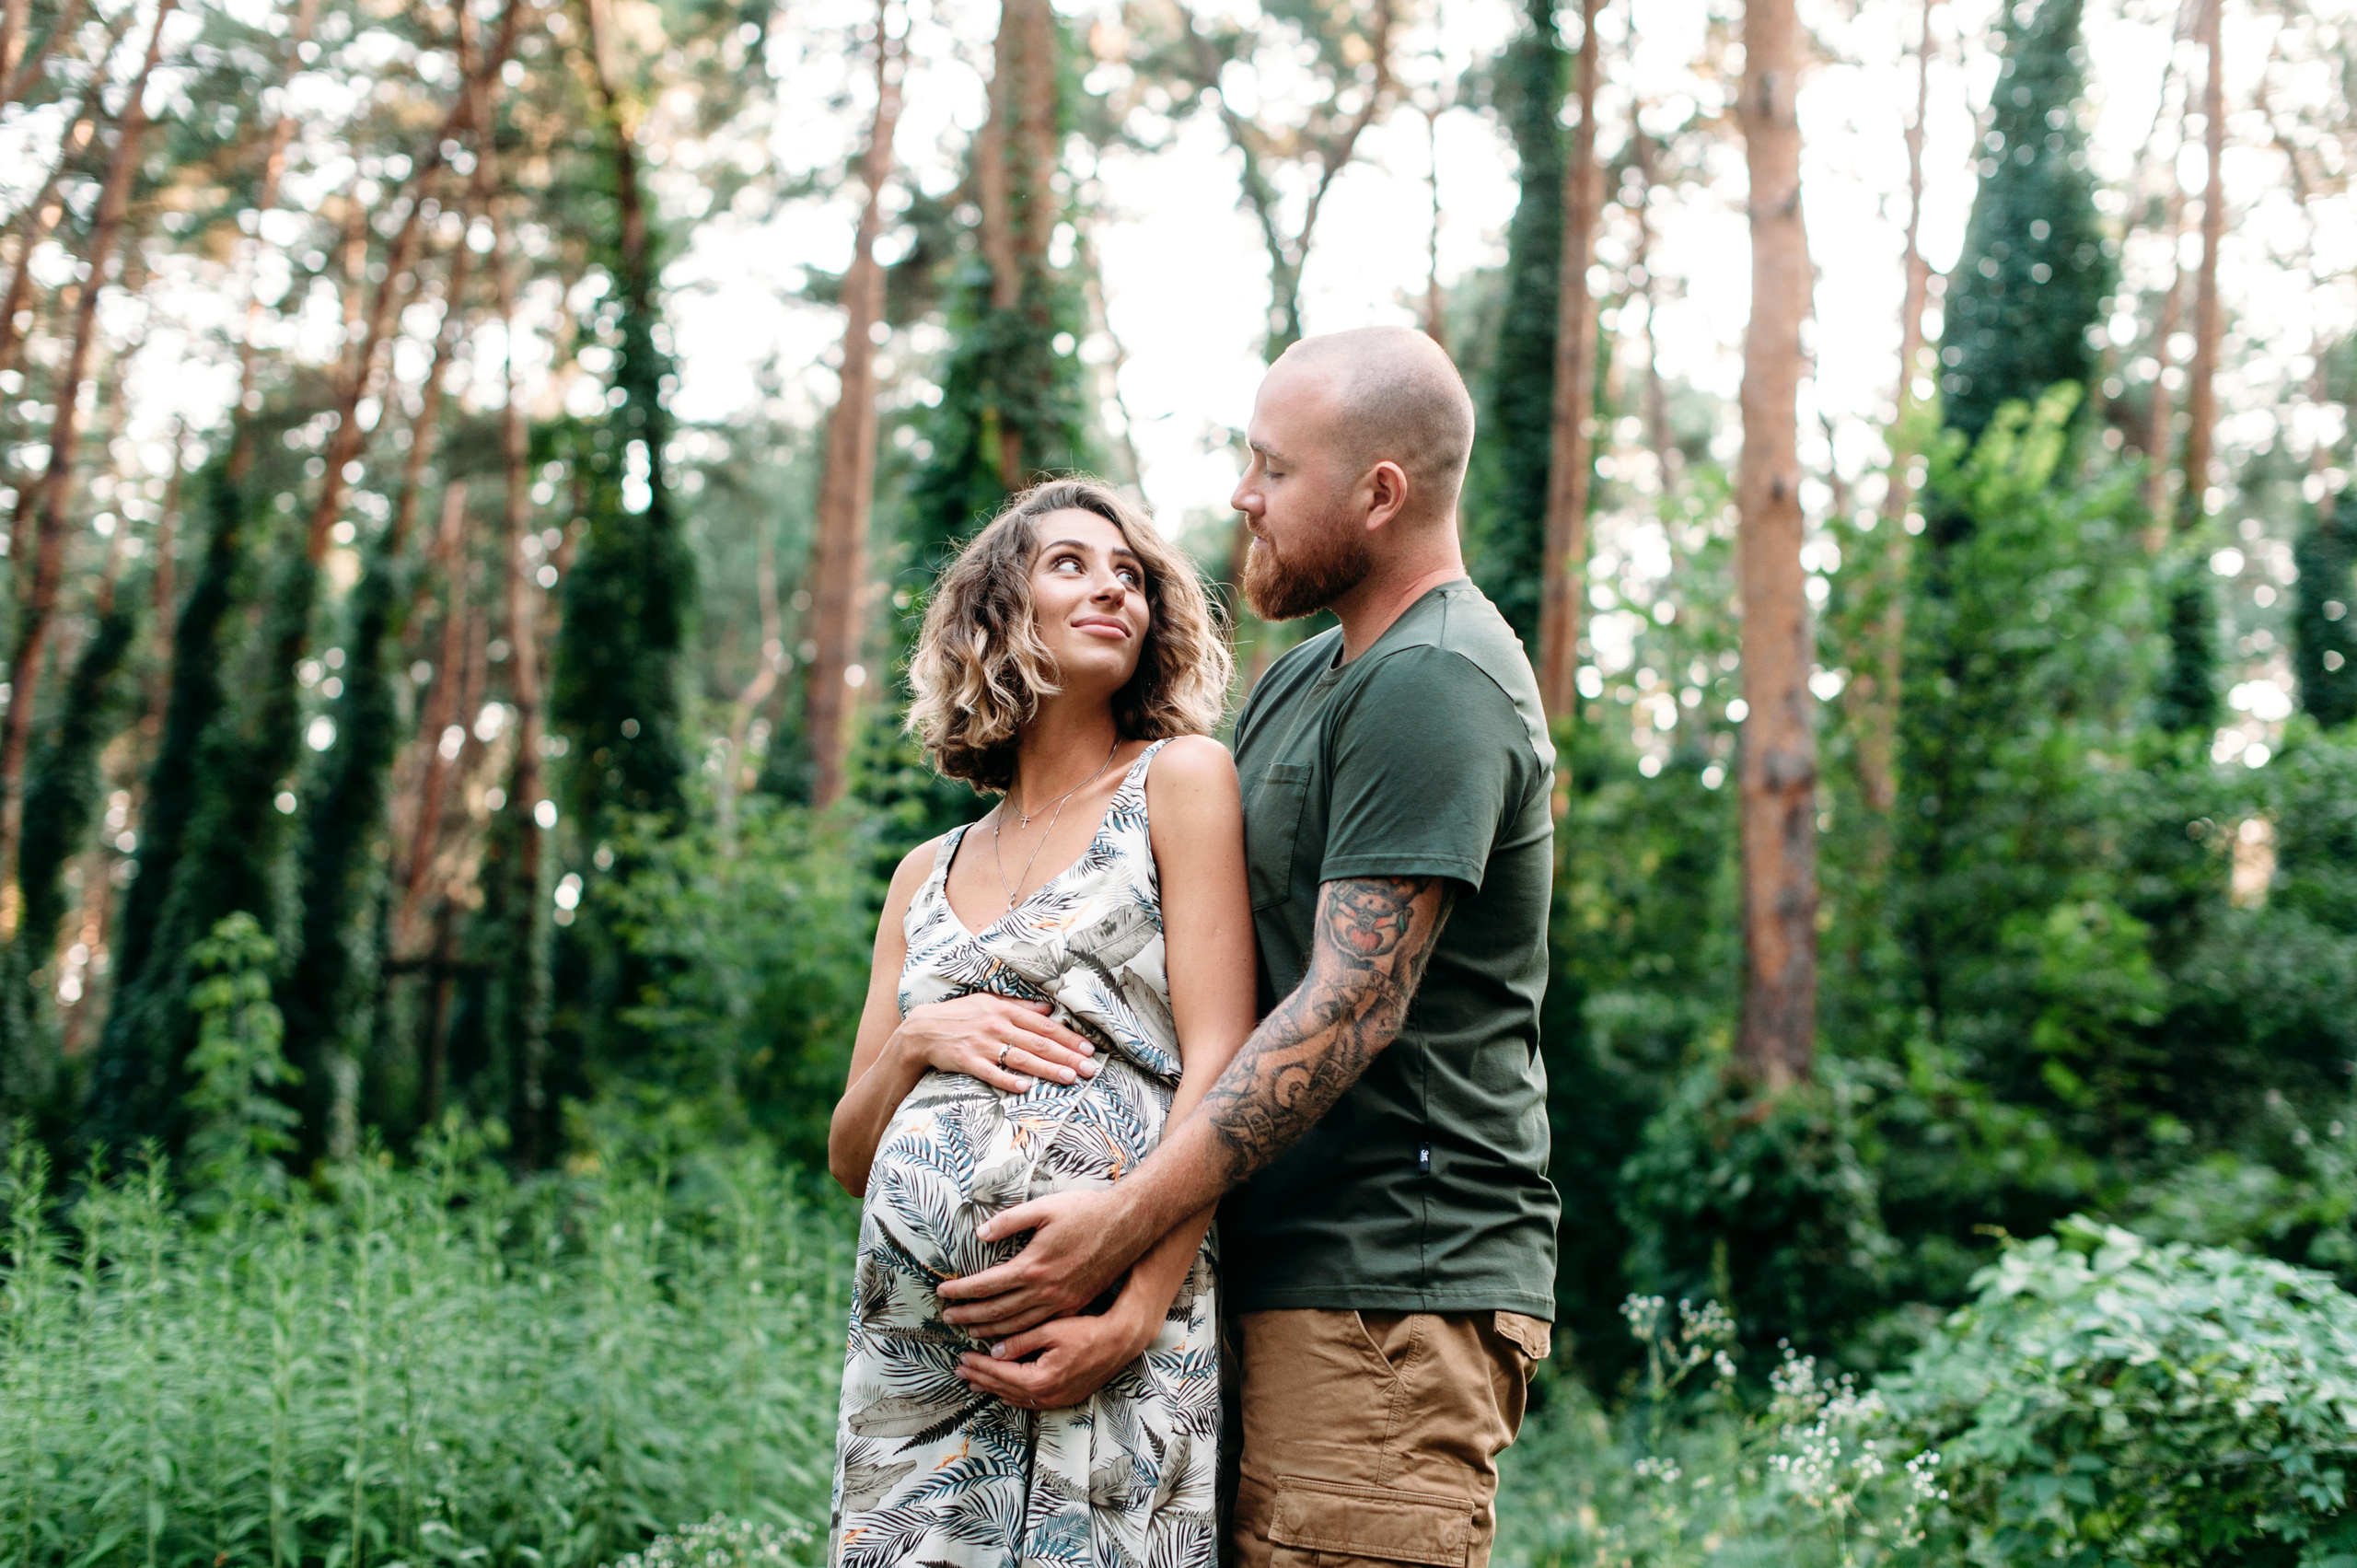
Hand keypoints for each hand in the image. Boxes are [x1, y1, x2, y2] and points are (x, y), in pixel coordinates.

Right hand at [895, 995, 1097, 1093]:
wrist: (922, 1030)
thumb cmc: (960, 1015)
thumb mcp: (989, 1002)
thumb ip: (1019, 1006)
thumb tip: (1048, 1008)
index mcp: (1004, 1010)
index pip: (1043, 1025)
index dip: (1067, 1037)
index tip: (1088, 1048)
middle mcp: (996, 1025)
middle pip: (1038, 1043)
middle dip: (1066, 1056)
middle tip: (1089, 1068)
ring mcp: (982, 1044)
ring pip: (1021, 1058)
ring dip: (1047, 1069)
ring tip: (1069, 1078)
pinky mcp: (967, 1061)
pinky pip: (991, 1073)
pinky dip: (1007, 1080)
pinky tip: (1025, 1088)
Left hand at [936, 1187, 1138, 1337]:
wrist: (1129, 1226)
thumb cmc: (1086, 1212)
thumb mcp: (1044, 1208)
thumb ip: (1009, 1221)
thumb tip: (980, 1233)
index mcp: (1032, 1266)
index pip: (985, 1285)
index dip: (961, 1291)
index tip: (943, 1293)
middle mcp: (1044, 1290)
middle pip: (996, 1312)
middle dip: (968, 1316)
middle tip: (947, 1318)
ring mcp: (1061, 1302)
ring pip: (1017, 1325)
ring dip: (989, 1331)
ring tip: (969, 1332)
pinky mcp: (1075, 1305)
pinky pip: (1040, 1327)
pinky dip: (1019, 1335)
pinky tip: (1008, 1336)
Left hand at [954, 1305, 1152, 1411]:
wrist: (1119, 1343)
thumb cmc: (1087, 1332)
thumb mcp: (1050, 1330)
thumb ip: (1019, 1341)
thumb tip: (994, 1351)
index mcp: (1039, 1380)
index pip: (999, 1374)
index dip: (979, 1365)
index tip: (962, 1357)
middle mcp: (1046, 1396)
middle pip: (1004, 1389)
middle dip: (980, 1378)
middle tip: (960, 1370)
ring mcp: (1056, 1400)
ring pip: (1016, 1398)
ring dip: (994, 1388)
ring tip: (974, 1381)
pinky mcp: (1065, 1398)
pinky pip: (1031, 1401)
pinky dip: (1013, 1395)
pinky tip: (1005, 1392)